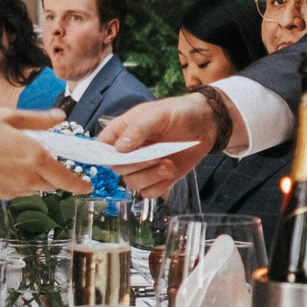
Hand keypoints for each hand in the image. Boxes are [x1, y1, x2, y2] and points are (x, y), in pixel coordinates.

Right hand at [0, 109, 87, 200]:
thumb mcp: (8, 116)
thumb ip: (39, 120)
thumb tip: (59, 117)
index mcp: (36, 158)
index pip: (68, 180)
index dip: (80, 184)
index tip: (86, 185)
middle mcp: (28, 179)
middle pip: (51, 184)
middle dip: (51, 174)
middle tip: (36, 156)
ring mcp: (12, 191)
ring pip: (32, 188)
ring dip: (30, 177)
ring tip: (9, 157)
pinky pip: (13, 190)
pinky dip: (11, 181)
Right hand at [97, 94, 219, 194]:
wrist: (205, 124)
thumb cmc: (178, 112)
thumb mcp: (157, 114)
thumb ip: (138, 130)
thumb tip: (120, 148)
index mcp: (122, 131)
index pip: (101, 147)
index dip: (103, 154)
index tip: (117, 155)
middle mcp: (129, 151)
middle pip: (117, 168)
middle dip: (135, 165)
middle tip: (155, 156)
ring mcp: (143, 167)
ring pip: (132, 183)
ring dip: (149, 177)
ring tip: (167, 164)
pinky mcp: (158, 179)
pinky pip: (149, 193)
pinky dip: (159, 185)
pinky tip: (170, 170)